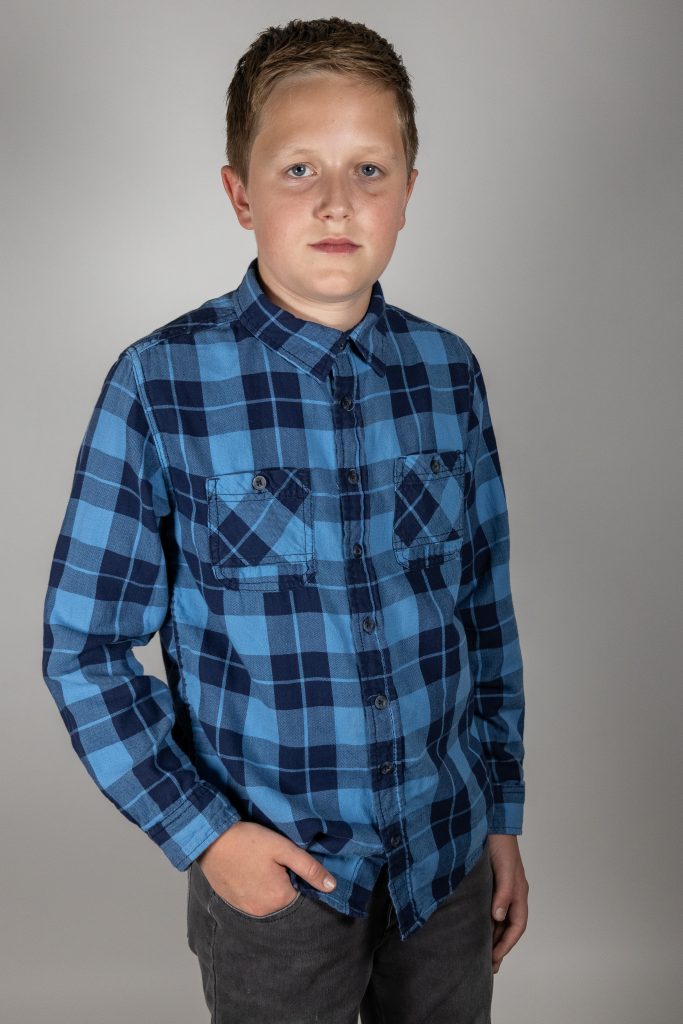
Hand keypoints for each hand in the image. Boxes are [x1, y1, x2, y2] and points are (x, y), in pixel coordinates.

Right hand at [194, 821, 336, 916]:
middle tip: (272, 860)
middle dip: (284, 881)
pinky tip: (249, 870)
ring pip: (269, 899)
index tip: (288, 861)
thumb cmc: (247, 840)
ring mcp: (246, 909)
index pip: (302, 893)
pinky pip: (253, 899)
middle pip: (285, 898)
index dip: (298, 875)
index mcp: (278, 899)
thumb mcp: (282, 848)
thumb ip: (308, 868)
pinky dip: (255, 888)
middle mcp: (263, 911)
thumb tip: (332, 886)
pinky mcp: (233, 903)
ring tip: (259, 864)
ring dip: (269, 885)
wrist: (210, 839)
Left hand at [487, 834, 528, 973]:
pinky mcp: (487, 881)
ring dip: (490, 935)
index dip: (507, 944)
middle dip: (499, 946)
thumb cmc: (500, 844)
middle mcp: (510, 892)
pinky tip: (472, 926)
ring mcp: (498, 887)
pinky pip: (487, 907)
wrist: (490, 821)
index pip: (517, 926)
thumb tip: (498, 917)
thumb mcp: (504, 869)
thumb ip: (502, 892)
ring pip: (497, 918)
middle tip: (487, 965)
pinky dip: (482, 920)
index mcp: (518, 892)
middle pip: (507, 926)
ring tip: (478, 952)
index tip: (494, 959)